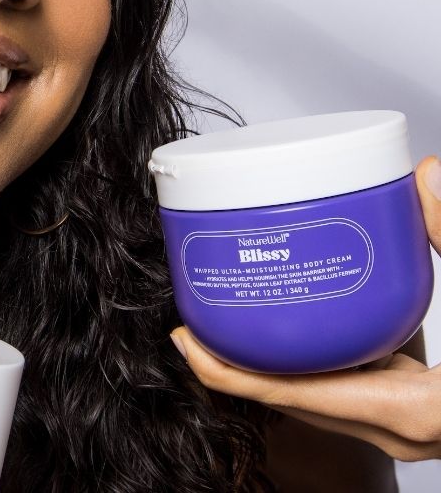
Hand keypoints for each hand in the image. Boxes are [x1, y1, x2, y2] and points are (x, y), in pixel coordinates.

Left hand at [172, 156, 440, 462]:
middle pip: (298, 402)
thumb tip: (428, 176)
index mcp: (415, 411)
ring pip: (322, 400)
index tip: (187, 340)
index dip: (232, 371)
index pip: (299, 395)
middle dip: (239, 366)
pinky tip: (298, 330)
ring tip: (230, 322)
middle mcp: (406, 428)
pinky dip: (312, 366)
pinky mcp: (420, 410)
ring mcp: (413, 426)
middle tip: (195, 324)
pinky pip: (347, 391)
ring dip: (272, 366)